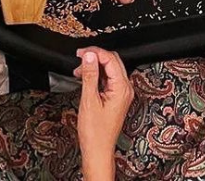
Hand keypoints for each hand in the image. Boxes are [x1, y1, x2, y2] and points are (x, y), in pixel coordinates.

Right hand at [75, 48, 133, 165]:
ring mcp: (121, 94)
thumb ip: (90, 75)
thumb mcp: (89, 101)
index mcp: (122, 88)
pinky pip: (108, 79)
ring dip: (95, 67)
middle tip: (80, 58)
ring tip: (80, 71)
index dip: (95, 52)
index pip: (110, 59)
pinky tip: (86, 79)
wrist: (98, 151)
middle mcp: (125, 89)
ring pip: (110, 69)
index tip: (82, 52)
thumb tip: (89, 56)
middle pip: (112, 61)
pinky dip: (97, 76)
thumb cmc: (95, 133)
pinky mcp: (116, 98)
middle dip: (95, 57)